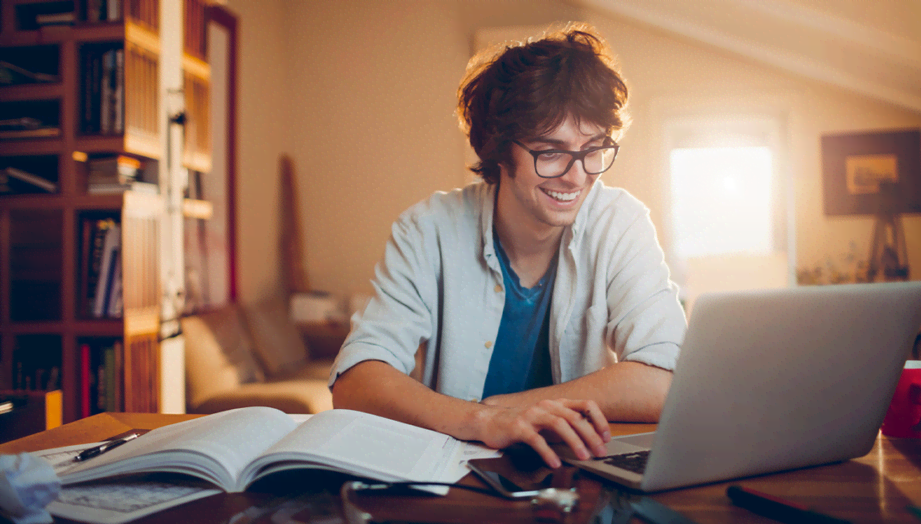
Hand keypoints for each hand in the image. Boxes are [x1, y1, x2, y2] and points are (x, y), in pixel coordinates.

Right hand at [475, 399, 610, 467]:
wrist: (491, 421)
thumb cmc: (522, 423)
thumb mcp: (548, 421)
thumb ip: (566, 425)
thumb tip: (590, 439)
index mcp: (556, 403)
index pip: (585, 405)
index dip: (599, 420)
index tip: (607, 437)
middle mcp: (546, 406)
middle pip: (575, 417)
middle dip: (591, 436)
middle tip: (600, 452)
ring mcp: (532, 414)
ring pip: (559, 424)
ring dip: (574, 442)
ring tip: (583, 457)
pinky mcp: (519, 426)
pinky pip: (537, 439)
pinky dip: (548, 452)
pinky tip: (555, 463)